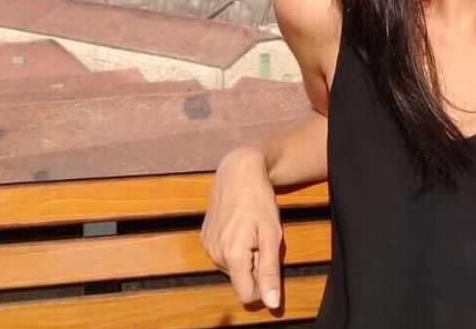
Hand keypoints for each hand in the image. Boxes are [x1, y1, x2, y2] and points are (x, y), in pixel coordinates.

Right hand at [201, 145, 282, 309]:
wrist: (238, 171)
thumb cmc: (259, 201)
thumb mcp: (272, 236)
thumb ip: (270, 272)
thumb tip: (271, 304)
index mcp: (232, 255)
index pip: (246, 295)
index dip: (262, 287)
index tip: (269, 265)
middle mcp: (215, 254)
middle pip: (239, 280)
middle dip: (253, 267)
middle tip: (261, 241)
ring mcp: (207, 245)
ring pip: (231, 268)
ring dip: (244, 258)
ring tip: (251, 232)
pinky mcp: (204, 237)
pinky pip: (222, 255)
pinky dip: (233, 249)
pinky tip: (240, 228)